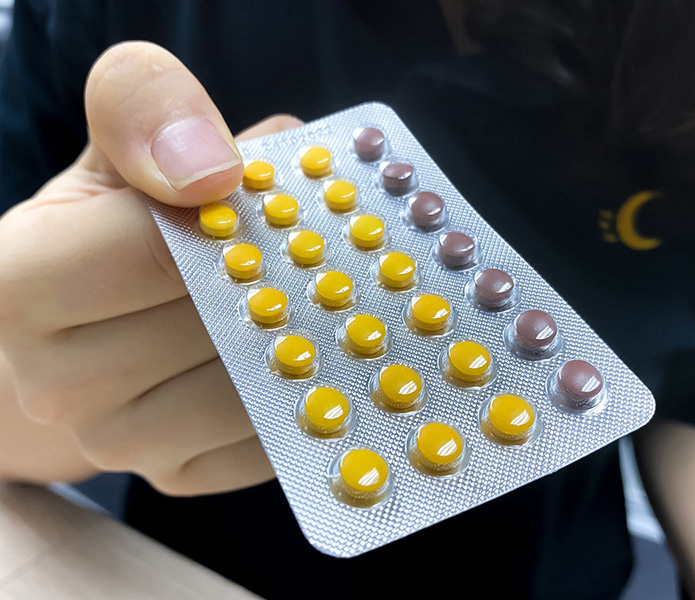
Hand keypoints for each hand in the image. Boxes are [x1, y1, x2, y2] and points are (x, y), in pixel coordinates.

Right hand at [0, 42, 301, 495]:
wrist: (91, 330)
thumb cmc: (112, 229)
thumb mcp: (113, 148)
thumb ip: (143, 110)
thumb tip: (213, 171)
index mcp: (20, 286)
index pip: (162, 249)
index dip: (241, 215)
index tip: (283, 198)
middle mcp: (56, 384)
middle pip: (223, 322)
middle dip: (289, 274)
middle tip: (331, 245)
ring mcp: (119, 445)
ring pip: (260, 385)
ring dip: (315, 332)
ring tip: (331, 291)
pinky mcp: (177, 476)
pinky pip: (275, 434)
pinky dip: (313, 387)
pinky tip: (321, 350)